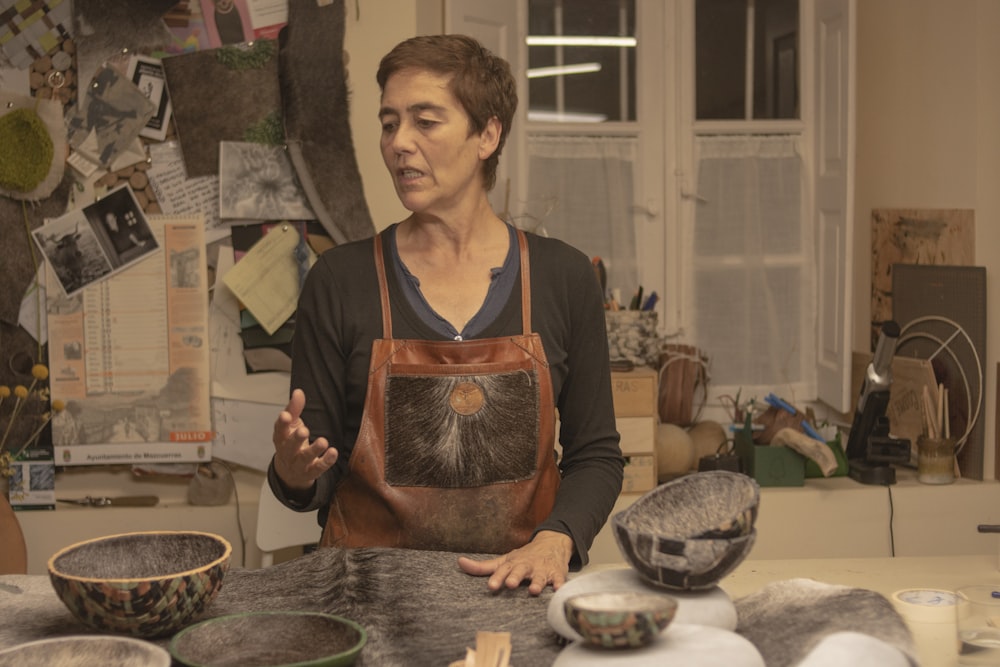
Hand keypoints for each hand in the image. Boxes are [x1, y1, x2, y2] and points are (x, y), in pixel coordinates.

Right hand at [272, 388, 337, 490]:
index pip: (279, 430)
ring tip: (323, 442)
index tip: (285, 415)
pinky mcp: (311, 472)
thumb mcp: (291, 425)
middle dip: (296, 439)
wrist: (290, 472)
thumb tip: (298, 392)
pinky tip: (333, 452)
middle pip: (290, 446)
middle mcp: (288, 452)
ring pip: (305, 458)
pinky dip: (326, 461)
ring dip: (314, 450)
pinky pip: (319, 467)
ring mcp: (299, 464)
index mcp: (281, 438)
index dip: (282, 423)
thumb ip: (294, 408)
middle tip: (304, 431)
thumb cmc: (291, 442)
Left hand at [457, 530, 573, 595]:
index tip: (491, 586)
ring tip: (533, 590)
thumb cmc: (524, 557)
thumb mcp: (504, 560)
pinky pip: (559, 579)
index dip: (497, 578)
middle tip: (510, 584)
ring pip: (540, 576)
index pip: (503, 570)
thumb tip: (459, 563)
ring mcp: (542, 569)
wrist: (552, 543)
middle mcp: (527, 566)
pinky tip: (559, 589)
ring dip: (537, 582)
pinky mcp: (557, 573)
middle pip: (520, 571)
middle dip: (515, 577)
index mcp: (513, 563)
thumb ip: (482, 567)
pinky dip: (559, 584)